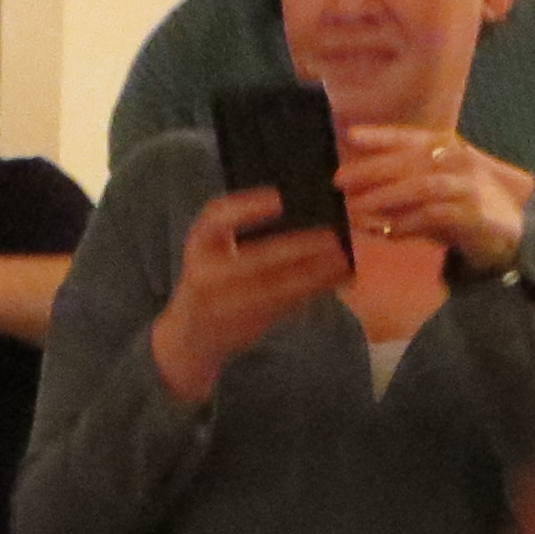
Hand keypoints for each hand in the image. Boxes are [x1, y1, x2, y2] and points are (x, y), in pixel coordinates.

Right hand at [148, 185, 348, 404]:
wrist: (192, 335)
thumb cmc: (211, 276)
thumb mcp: (213, 246)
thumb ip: (243, 225)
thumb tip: (304, 203)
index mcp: (200, 243)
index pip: (217, 218)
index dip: (247, 207)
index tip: (279, 199)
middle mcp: (207, 274)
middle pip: (255, 259)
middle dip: (297, 248)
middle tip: (331, 237)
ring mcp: (226, 303)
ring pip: (277, 287)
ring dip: (314, 273)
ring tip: (342, 259)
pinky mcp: (248, 323)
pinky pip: (286, 304)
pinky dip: (313, 290)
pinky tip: (336, 278)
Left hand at [336, 125, 527, 271]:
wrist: (513, 229)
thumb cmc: (465, 206)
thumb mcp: (433, 190)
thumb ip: (402, 187)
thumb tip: (359, 194)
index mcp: (446, 147)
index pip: (410, 137)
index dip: (381, 135)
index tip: (351, 137)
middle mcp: (456, 160)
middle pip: (410, 160)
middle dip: (372, 170)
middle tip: (340, 181)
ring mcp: (466, 185)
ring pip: (421, 185)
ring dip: (385, 196)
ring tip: (356, 208)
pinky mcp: (473, 213)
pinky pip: (434, 215)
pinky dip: (406, 223)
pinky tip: (386, 231)